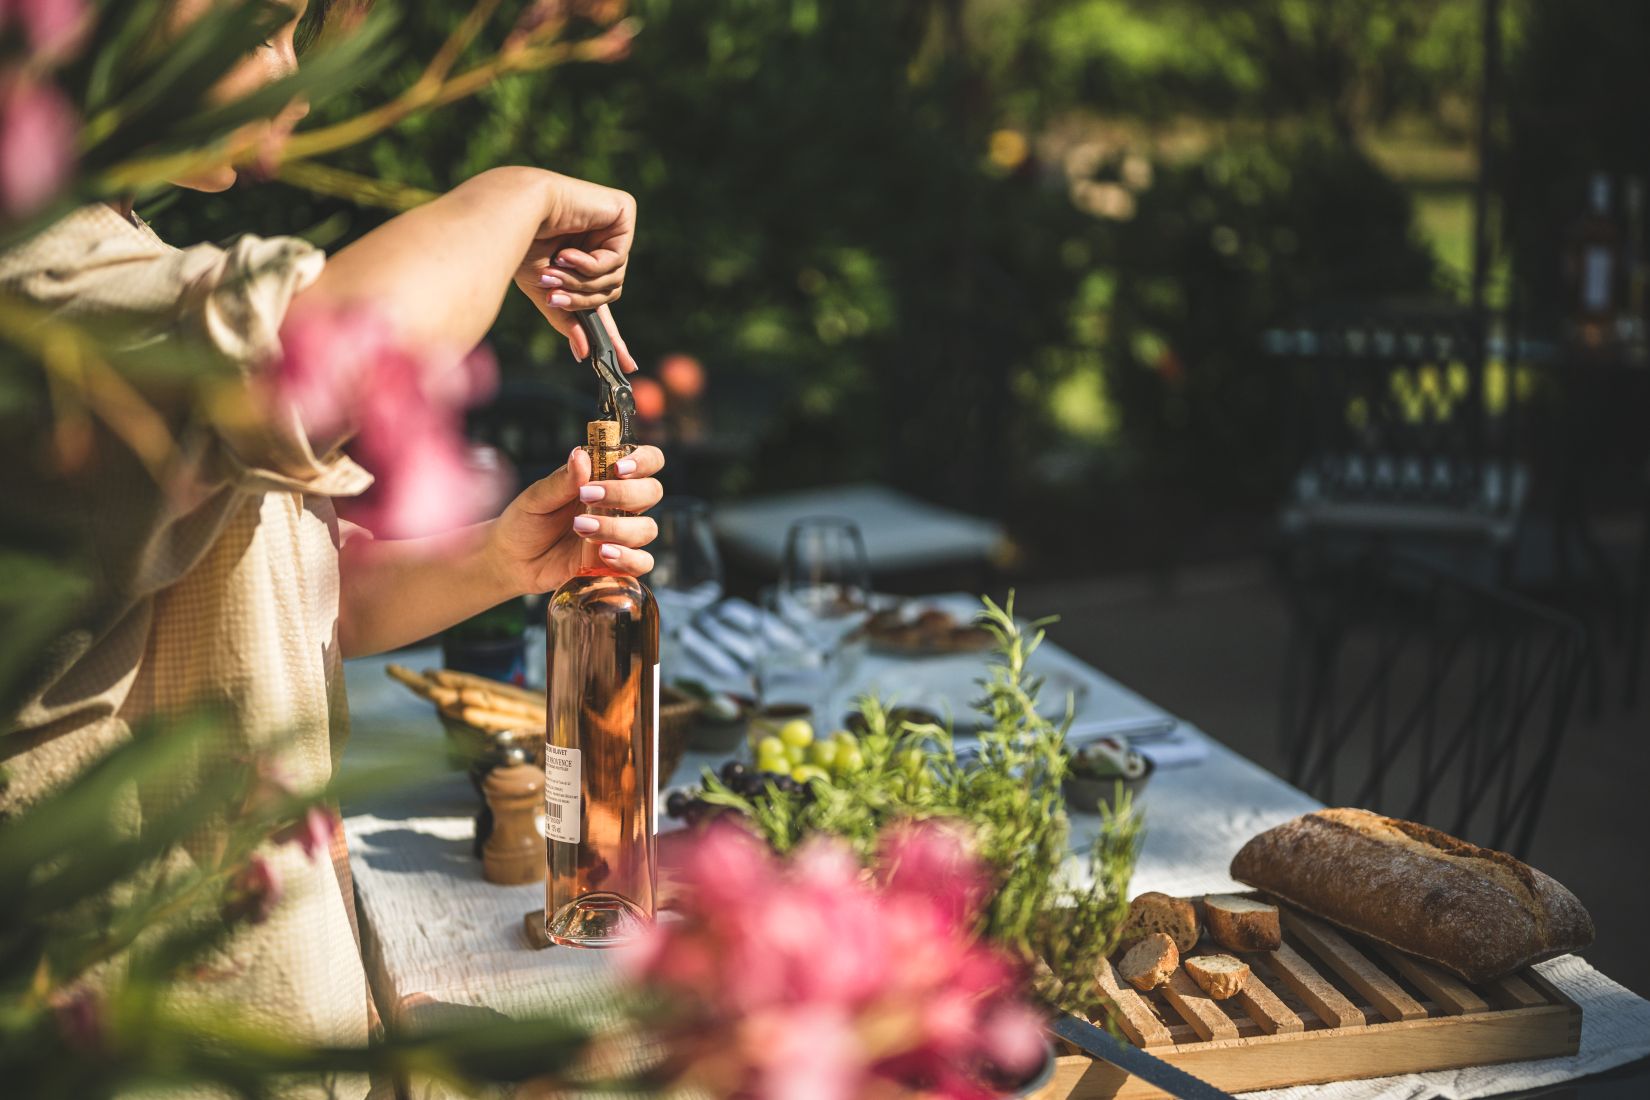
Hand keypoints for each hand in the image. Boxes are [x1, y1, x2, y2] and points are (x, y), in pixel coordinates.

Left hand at [486, 445, 664, 593]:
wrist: (511, 559)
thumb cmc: (525, 521)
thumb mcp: (537, 498)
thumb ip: (561, 481)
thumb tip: (581, 454)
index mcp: (606, 478)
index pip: (648, 461)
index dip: (643, 461)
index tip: (619, 469)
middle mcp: (620, 504)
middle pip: (653, 491)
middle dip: (625, 494)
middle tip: (587, 497)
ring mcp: (621, 534)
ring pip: (648, 528)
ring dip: (618, 528)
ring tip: (582, 529)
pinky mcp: (617, 563)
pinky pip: (643, 562)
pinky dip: (629, 558)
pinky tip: (604, 554)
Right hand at [513, 173, 638, 372]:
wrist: (514, 208)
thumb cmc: (520, 243)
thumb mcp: (544, 292)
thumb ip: (567, 319)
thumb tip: (584, 353)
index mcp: (583, 260)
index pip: (604, 301)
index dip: (614, 334)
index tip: (627, 364)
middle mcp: (601, 242)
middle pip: (609, 292)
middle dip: (581, 298)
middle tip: (553, 296)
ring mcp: (614, 227)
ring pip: (614, 279)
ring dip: (581, 282)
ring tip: (555, 270)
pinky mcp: (623, 212)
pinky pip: (617, 259)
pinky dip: (590, 265)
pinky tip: (568, 254)